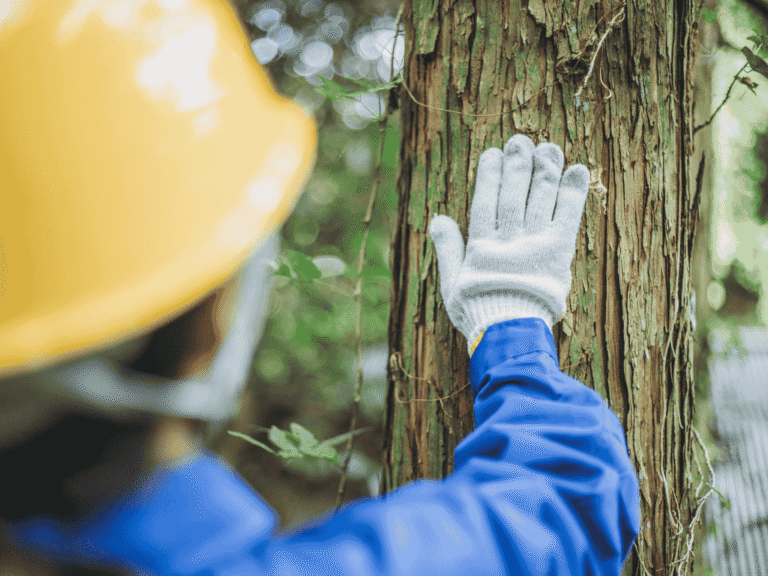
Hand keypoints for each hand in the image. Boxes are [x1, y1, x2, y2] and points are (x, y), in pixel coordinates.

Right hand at [428, 134, 589, 354]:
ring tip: (548, 147)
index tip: (492, 153)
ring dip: (544, 171)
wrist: (508, 335)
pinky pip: (567, 218)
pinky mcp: (558, 254)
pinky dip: (573, 194)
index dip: (489, 176)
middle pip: (513, 195)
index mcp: (481, 246)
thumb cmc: (478, 312)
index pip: (485, 202)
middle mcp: (508, 240)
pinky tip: (578, 170)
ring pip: (539, 200)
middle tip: (520, 141)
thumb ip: (447, 249)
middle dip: (517, 166)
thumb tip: (437, 218)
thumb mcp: (452, 283)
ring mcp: (534, 246)